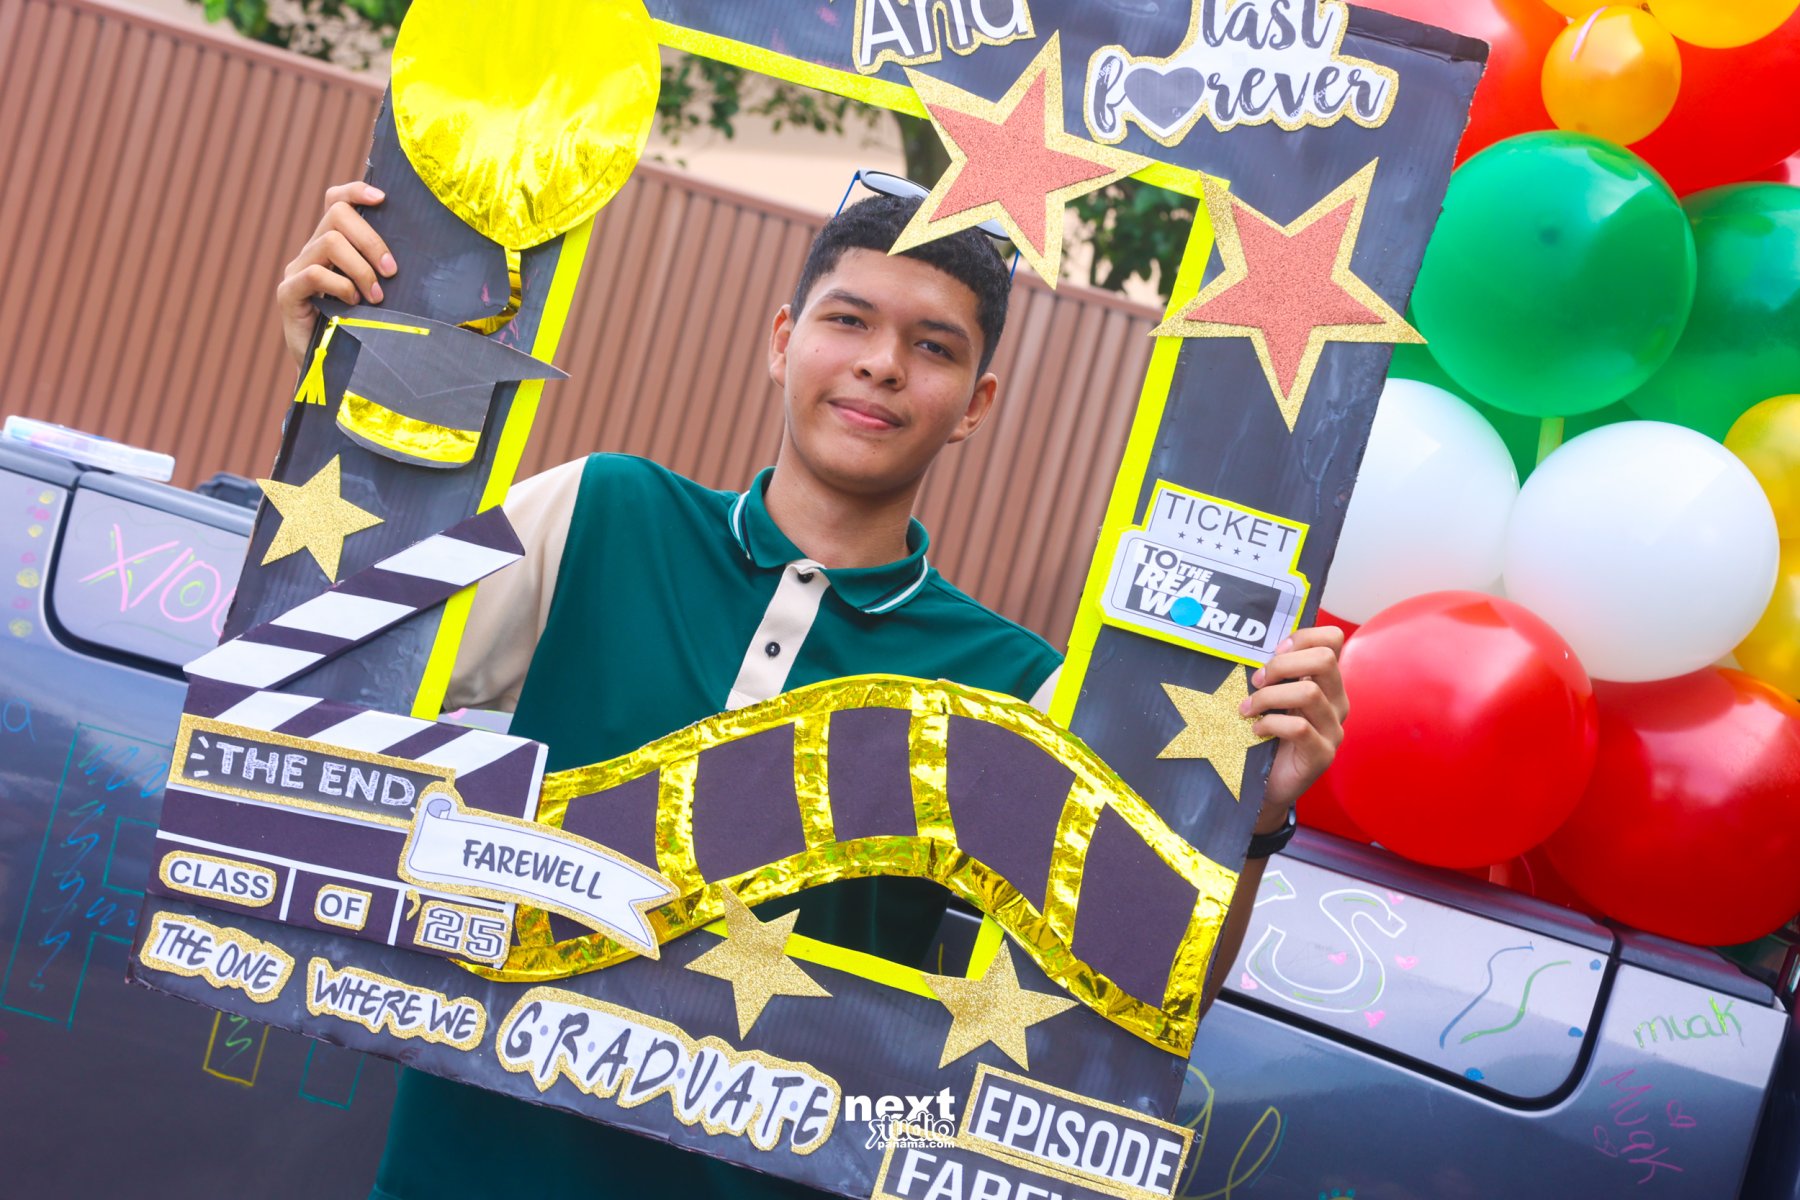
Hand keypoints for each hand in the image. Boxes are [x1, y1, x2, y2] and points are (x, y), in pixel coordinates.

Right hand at [276, 182, 396, 367]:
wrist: (333, 373)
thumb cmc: (364, 331)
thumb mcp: (382, 295)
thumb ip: (387, 271)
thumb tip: (428, 256)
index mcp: (332, 246)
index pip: (336, 201)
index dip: (356, 191)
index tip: (384, 198)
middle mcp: (311, 251)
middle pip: (337, 214)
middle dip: (371, 239)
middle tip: (391, 272)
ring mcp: (296, 271)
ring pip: (329, 242)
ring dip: (361, 268)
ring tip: (376, 297)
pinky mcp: (287, 293)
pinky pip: (314, 273)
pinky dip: (340, 286)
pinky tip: (353, 305)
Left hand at [1241, 625, 1347, 828]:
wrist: (1268, 784)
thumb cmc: (1267, 735)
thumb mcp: (1272, 697)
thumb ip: (1274, 674)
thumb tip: (1252, 647)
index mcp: (1326, 682)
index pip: (1333, 640)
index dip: (1303, 637)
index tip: (1274, 652)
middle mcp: (1336, 702)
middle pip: (1324, 659)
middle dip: (1283, 664)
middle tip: (1257, 680)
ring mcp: (1333, 729)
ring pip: (1309, 692)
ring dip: (1269, 696)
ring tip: (1248, 709)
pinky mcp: (1322, 754)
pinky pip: (1299, 728)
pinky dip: (1271, 723)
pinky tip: (1256, 731)